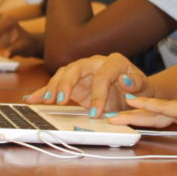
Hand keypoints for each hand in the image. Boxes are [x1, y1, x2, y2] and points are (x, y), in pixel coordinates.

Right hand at [24, 53, 152, 116]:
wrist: (135, 92)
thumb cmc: (139, 89)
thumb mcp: (144, 88)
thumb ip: (137, 84)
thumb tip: (126, 80)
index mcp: (113, 62)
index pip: (102, 76)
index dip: (98, 95)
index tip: (96, 114)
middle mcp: (95, 63)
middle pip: (76, 68)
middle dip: (66, 83)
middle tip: (60, 99)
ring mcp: (82, 72)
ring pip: (63, 74)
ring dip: (53, 87)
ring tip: (46, 101)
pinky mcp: (74, 83)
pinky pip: (57, 85)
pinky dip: (44, 92)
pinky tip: (32, 99)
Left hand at [112, 95, 176, 141]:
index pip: (160, 117)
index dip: (144, 118)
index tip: (129, 119)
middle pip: (150, 114)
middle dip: (130, 117)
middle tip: (110, 119)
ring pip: (151, 111)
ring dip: (131, 114)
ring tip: (113, 117)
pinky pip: (162, 107)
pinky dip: (147, 104)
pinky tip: (133, 102)